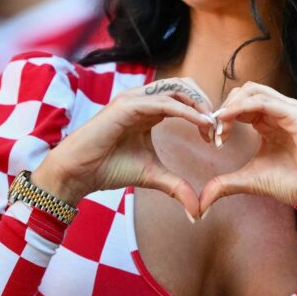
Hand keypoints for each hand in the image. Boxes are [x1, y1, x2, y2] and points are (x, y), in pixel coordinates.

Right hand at [32, 78, 215, 218]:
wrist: (77, 174)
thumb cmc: (109, 169)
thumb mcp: (152, 175)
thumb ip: (176, 186)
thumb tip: (197, 210)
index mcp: (148, 109)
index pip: (183, 97)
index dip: (203, 112)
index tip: (216, 136)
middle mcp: (142, 99)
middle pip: (184, 85)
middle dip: (205, 103)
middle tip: (218, 127)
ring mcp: (133, 99)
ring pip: (177, 89)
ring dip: (199, 105)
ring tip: (212, 126)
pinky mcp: (127, 105)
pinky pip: (164, 103)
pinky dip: (186, 112)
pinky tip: (201, 126)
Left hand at [199, 82, 296, 213]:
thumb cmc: (292, 183)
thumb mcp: (250, 180)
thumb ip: (225, 184)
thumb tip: (201, 201)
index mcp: (268, 121)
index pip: (239, 104)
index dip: (221, 117)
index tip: (211, 139)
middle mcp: (278, 111)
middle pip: (243, 92)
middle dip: (223, 108)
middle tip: (213, 131)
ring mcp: (288, 110)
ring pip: (251, 91)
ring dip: (230, 106)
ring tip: (219, 126)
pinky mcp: (296, 114)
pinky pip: (263, 101)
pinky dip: (241, 106)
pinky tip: (228, 119)